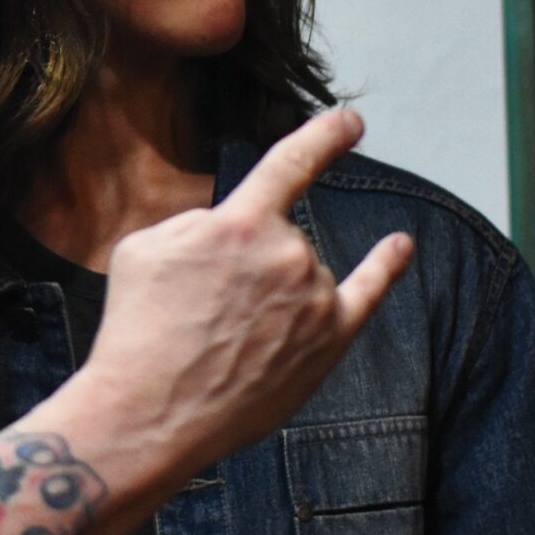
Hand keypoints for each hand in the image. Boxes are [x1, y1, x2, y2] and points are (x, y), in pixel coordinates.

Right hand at [83, 108, 413, 470]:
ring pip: (299, 273)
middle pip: (278, 237)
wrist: (147, 414)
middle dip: (241, 265)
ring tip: (220, 339)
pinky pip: (367, 293)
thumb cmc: (135, 332)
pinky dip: (385, 266)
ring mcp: (315, 299)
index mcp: (241, 223)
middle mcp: (289, 253)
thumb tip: (229, 227)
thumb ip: (198, 223)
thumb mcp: (144, 247)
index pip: (292, 162)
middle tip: (199, 312)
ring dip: (268, 294)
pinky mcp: (329, 342)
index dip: (325, 136)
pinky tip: (399, 245)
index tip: (349, 120)